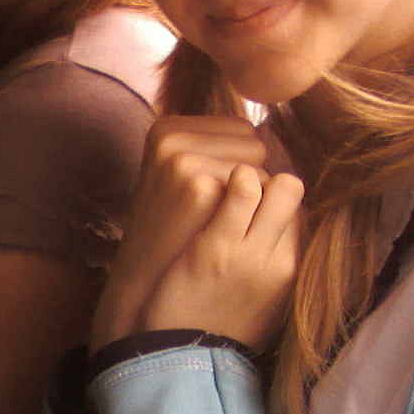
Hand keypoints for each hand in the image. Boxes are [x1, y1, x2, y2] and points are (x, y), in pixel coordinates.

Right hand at [90, 116, 271, 351]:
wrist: (146, 284)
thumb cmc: (171, 229)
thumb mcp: (174, 176)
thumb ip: (209, 146)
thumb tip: (267, 130)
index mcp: (166, 129)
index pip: (241, 129)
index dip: (237, 163)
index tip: (206, 189)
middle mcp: (173, 138)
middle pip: (254, 143)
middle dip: (247, 174)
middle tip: (211, 208)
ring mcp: (186, 160)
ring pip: (259, 167)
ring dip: (253, 195)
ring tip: (214, 220)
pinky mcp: (201, 187)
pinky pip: (259, 191)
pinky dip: (252, 213)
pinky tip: (220, 232)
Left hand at [142, 163, 302, 352]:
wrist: (183, 357)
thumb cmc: (223, 322)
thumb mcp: (271, 300)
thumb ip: (283, 261)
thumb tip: (288, 219)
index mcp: (295, 273)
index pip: (302, 211)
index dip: (277, 201)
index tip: (256, 203)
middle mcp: (280, 260)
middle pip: (290, 191)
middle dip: (266, 182)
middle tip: (241, 190)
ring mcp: (249, 251)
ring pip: (268, 182)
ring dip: (246, 176)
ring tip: (224, 186)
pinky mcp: (217, 244)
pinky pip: (239, 189)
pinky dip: (227, 178)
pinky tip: (209, 185)